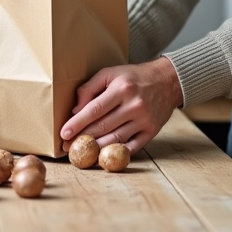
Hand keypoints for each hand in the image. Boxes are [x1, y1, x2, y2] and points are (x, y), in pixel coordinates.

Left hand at [59, 57, 183, 154]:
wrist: (168, 81)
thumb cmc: (134, 77)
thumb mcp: (111, 73)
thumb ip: (90, 88)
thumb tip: (75, 110)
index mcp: (122, 88)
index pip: (95, 109)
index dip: (78, 123)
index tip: (64, 133)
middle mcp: (134, 105)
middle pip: (103, 126)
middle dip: (82, 138)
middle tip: (67, 147)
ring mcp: (144, 120)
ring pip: (115, 139)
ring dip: (96, 149)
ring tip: (81, 153)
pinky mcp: (152, 131)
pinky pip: (132, 147)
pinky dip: (117, 153)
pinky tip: (103, 158)